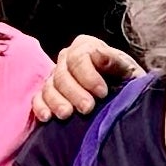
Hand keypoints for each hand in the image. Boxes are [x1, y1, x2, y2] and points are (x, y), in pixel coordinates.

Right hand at [25, 33, 141, 123]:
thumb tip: (97, 53)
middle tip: (87, 109)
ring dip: (57, 101)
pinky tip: (48, 118)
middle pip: (62, 74)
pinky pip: (38, 99)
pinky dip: (41, 107)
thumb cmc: (127, 83)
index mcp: (85, 47)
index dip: (88, 76)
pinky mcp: (47, 95)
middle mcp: (67, 59)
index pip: (78, 57)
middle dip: (74, 92)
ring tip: (67, 115)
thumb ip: (114, 61)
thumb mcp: (128, 70)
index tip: (102, 93)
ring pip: (49, 87)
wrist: (123, 99)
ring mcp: (55, 77)